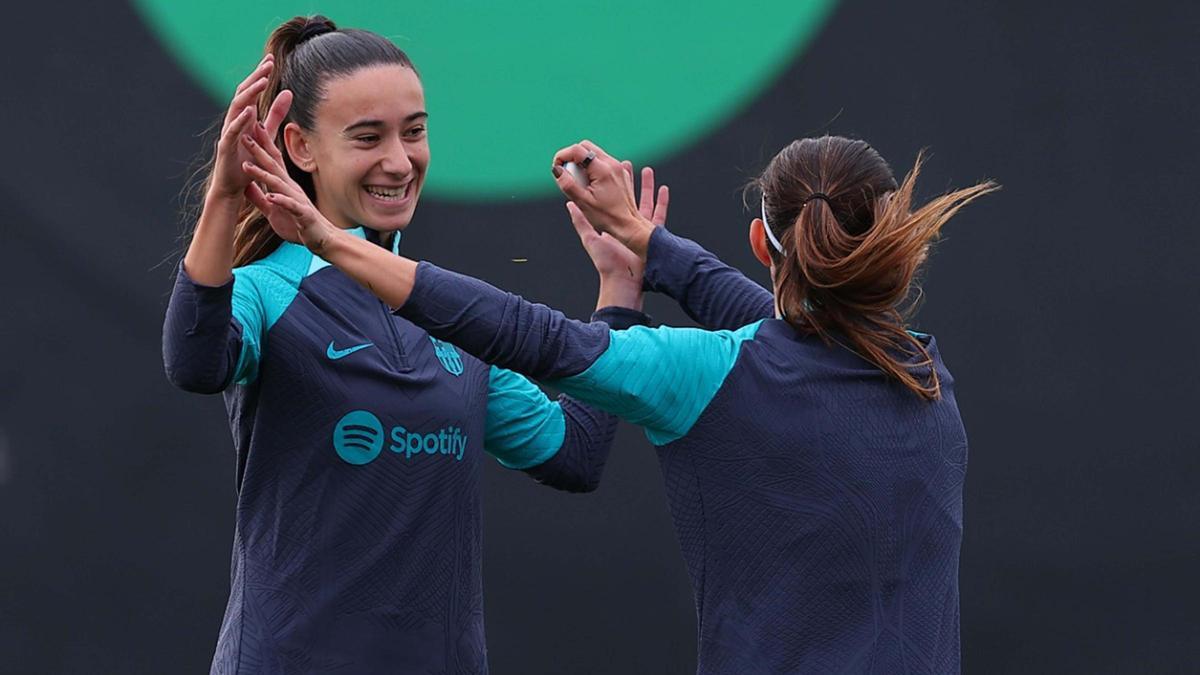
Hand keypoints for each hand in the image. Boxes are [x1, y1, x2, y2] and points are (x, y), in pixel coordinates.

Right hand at [208, 55, 291, 202]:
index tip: (272, 59)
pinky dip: (240, 120)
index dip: (260, 74)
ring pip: (237, 107)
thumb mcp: (265, 133)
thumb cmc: (247, 160)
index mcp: (244, 117)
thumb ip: (275, 114)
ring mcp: (229, 133)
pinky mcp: (226, 148)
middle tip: (269, 63)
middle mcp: (234, 121)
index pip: (251, 91)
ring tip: (263, 81)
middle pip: (243, 93)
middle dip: (256, 77)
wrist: (233, 188)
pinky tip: (250, 110)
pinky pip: (232, 131)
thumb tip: (289, 93)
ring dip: (250, 93)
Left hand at [239, 133, 339, 253]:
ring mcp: (297, 200)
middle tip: (244, 135)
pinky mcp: (303, 214)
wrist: (322, 238)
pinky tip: (271, 197)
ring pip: (278, 183)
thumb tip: (243, 186)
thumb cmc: (297, 224)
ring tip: (246, 165)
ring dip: (263, 174)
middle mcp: (291, 188)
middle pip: (273, 166)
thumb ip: (258, 198)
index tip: (248, 131)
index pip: (271, 162)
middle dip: (258, 151)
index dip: (260, 146)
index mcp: (284, 186)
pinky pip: (291, 205)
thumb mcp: (271, 210)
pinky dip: (280, 200)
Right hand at [552, 141, 656, 255]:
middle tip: (567, 175)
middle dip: (572, 157)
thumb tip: (557, 170)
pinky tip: (591, 184)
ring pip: (594, 153)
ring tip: (580, 182)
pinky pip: (602, 162)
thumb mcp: (582, 202)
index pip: (577, 150)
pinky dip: (592, 168)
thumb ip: (567, 184)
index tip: (557, 168)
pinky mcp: (620, 173)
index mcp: (602, 170)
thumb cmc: (607, 217)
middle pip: (585, 147)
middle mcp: (612, 164)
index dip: (562, 156)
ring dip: (582, 163)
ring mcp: (618, 167)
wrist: (629, 226)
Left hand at [568, 160, 668, 276]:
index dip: (609, 187)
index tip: (607, 171)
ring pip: (645, 202)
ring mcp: (642, 230)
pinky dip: (663, 201)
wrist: (624, 280)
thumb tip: (569, 204)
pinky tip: (665, 188)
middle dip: (629, 182)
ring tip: (647, 170)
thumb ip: (581, 221)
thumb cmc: (606, 263)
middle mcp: (627, 226)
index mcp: (613, 225)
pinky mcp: (653, 235)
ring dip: (646, 187)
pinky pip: (659, 214)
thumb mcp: (590, 238)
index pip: (610, 201)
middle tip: (629, 164)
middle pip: (629, 198)